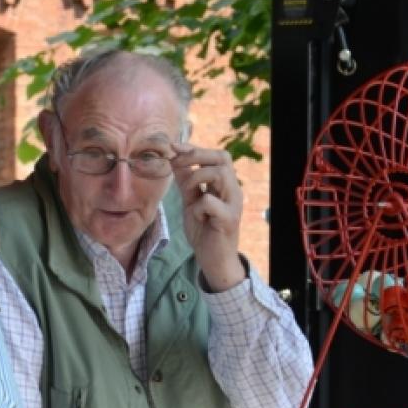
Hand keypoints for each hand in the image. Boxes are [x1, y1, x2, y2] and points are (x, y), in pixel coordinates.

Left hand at [170, 142, 244, 291]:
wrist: (214, 261)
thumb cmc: (204, 231)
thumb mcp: (191, 202)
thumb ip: (187, 182)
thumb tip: (175, 160)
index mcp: (225, 185)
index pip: (217, 156)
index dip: (195, 149)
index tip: (173, 147)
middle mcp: (233, 191)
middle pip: (222, 158)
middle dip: (196, 156)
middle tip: (177, 163)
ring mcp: (233, 204)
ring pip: (219, 173)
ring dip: (197, 178)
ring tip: (188, 194)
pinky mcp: (229, 220)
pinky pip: (210, 201)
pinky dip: (198, 207)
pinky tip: (197, 217)